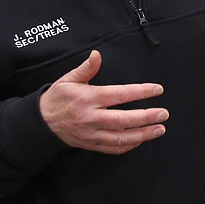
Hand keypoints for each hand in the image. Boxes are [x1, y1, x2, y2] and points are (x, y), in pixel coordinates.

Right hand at [39, 50, 168, 154]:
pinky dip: (129, 145)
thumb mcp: (68, 80)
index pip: (119, 95)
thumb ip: (86, 68)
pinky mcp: (91, 145)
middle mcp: (91, 117)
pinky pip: (113, 148)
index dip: (140, 92)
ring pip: (121, 138)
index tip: (157, 90)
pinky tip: (141, 139)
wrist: (40, 123)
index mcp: (88, 99)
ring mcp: (91, 134)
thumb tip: (97, 55)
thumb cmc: (57, 98)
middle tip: (164, 114)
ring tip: (159, 129)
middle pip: (123, 120)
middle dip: (146, 117)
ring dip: (143, 135)